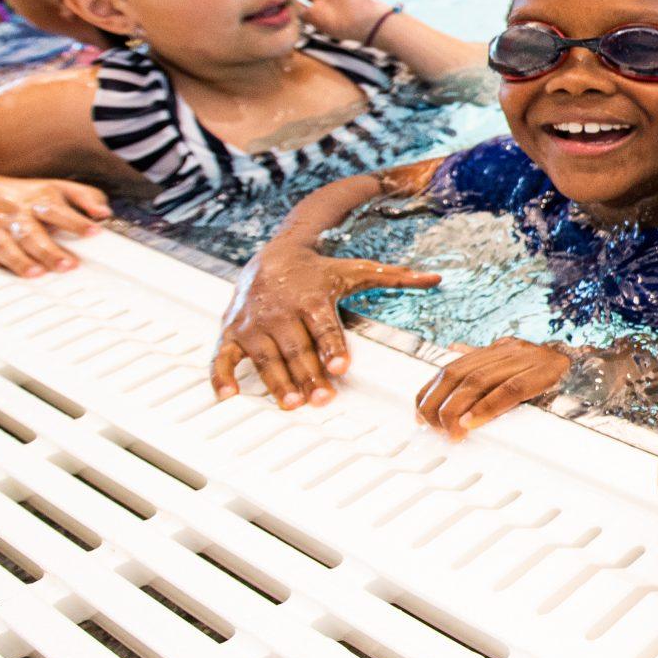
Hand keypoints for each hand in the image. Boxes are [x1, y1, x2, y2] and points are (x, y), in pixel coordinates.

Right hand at [0, 177, 110, 276]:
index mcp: (38, 199)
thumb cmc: (22, 194)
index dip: (77, 222)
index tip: (94, 232)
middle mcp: (17, 214)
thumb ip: (84, 197)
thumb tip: (104, 213)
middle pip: (32, 234)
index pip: (59, 211)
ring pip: (6, 246)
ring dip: (20, 261)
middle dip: (49, 251)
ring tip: (37, 273)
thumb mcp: (55, 187)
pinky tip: (3, 272)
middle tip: (69, 265)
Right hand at [213, 247, 440, 407]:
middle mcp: (280, 311)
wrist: (272, 255)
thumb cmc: (318, 272)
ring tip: (291, 403)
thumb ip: (396, 278)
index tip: (341, 366)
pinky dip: (221, 375)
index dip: (332, 347)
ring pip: (266, 357)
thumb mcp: (358, 270)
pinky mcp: (232, 332)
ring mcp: (254, 324)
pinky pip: (223, 356)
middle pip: (297, 348)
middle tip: (322, 398)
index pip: (324, 327)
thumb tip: (435, 278)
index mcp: (311, 298)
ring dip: (277, 381)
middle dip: (309, 374)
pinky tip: (228, 394)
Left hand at [415, 338, 572, 437]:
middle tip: (433, 428)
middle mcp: (510, 349)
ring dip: (458, 409)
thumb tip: (453, 350)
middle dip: (439, 404)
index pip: (451, 367)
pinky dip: (487, 408)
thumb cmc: (555, 373)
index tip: (420, 415)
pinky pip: (510, 389)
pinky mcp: (545, 372)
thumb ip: (485, 360)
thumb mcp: (516, 361)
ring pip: (478, 381)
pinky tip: (473, 422)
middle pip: (459, 374)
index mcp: (499, 348)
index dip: (430, 391)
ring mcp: (527, 358)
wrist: (598, 367)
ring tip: (451, 431)